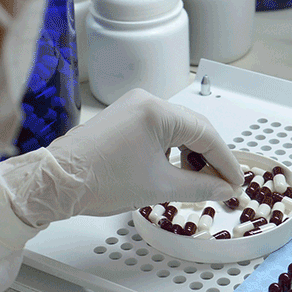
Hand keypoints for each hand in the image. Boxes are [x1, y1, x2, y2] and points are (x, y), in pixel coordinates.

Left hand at [0, 89, 242, 227]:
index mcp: (158, 112)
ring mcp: (133, 107)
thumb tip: (224, 190)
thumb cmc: (101, 181)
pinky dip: (173, 150)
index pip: (206, 135)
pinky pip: (159, 131)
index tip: (236, 183)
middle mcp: (147, 101)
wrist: (55, 182)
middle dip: (211, 158)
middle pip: (194, 129)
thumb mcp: (160, 187)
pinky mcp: (123, 118)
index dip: (226, 162)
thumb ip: (200, 187)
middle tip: (223, 185)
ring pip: (177, 130)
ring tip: (199, 181)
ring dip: (192, 155)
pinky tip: (176, 170)